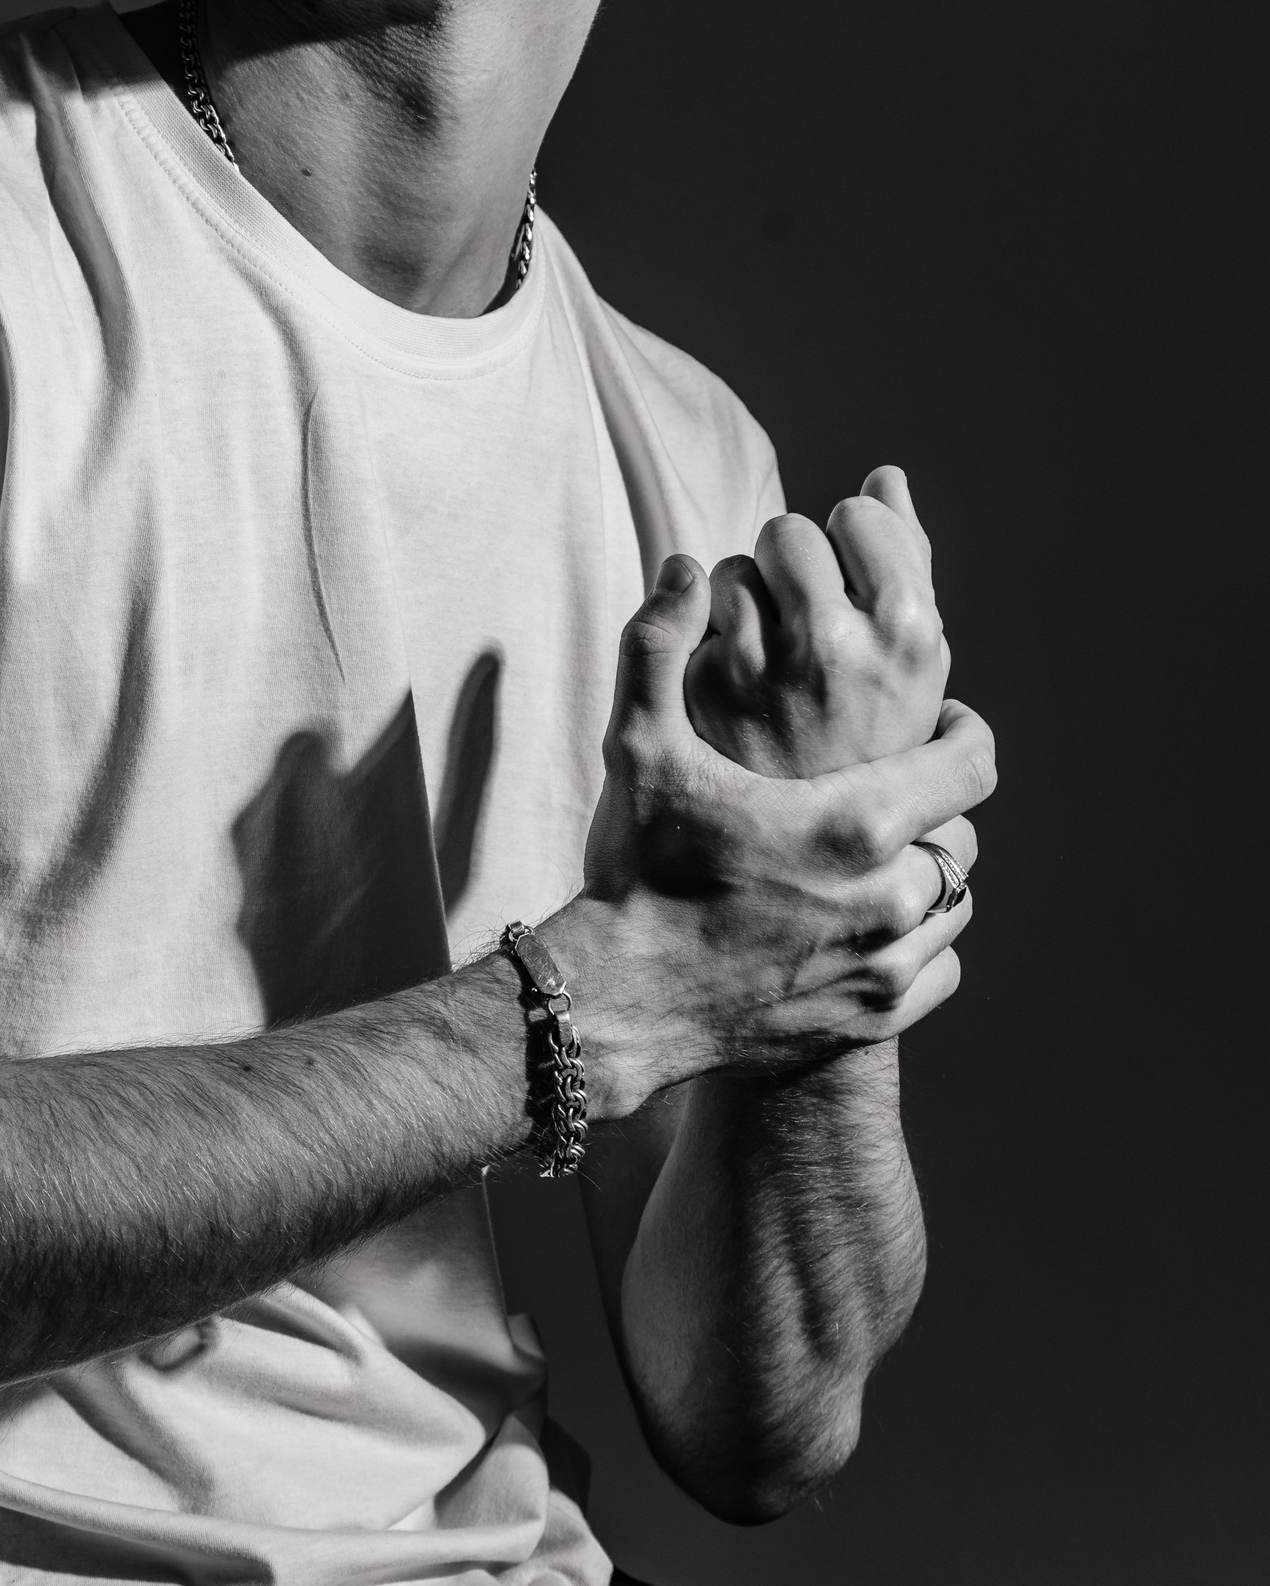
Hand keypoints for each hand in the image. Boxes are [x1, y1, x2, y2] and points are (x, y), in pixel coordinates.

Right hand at [543, 554, 994, 1111]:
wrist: (615, 1005)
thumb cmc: (634, 870)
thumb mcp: (639, 747)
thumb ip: (660, 644)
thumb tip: (684, 566)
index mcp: (856, 822)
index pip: (971, 762)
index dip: (965, 734)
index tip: (948, 722)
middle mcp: (890, 897)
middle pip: (964, 835)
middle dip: (935, 807)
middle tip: (896, 791)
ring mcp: (887, 965)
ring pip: (952, 904)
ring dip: (927, 874)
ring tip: (883, 855)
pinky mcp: (874, 1019)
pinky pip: (936, 969)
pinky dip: (915, 945)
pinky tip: (870, 925)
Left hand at [684, 465, 948, 776]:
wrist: (794, 857)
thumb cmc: (865, 744)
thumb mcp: (912, 663)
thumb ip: (906, 561)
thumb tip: (887, 474)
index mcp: (911, 637)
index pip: (860, 514)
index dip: (849, 544)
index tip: (849, 588)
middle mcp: (838, 648)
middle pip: (790, 531)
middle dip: (791, 568)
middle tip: (806, 636)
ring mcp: (764, 669)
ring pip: (733, 569)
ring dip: (744, 605)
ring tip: (771, 673)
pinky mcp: (700, 689)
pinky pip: (689, 611)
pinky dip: (703, 639)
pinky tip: (730, 689)